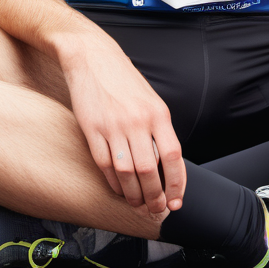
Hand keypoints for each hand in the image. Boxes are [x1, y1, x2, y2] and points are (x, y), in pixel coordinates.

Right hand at [63, 39, 185, 216]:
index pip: (172, 156)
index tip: (176, 202)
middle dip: (154, 196)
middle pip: (149, 170)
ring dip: (133, 194)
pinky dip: (113, 182)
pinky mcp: (92, 128)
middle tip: (155, 210)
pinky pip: (104, 164)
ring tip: (137, 204)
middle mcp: (137, 120)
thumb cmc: (125, 81)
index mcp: (158, 113)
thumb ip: (160, 130)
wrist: (93, 57)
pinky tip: (119, 189)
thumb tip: (167, 166)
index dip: (176, 184)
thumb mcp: (151, 101)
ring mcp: (113, 125)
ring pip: (126, 172)